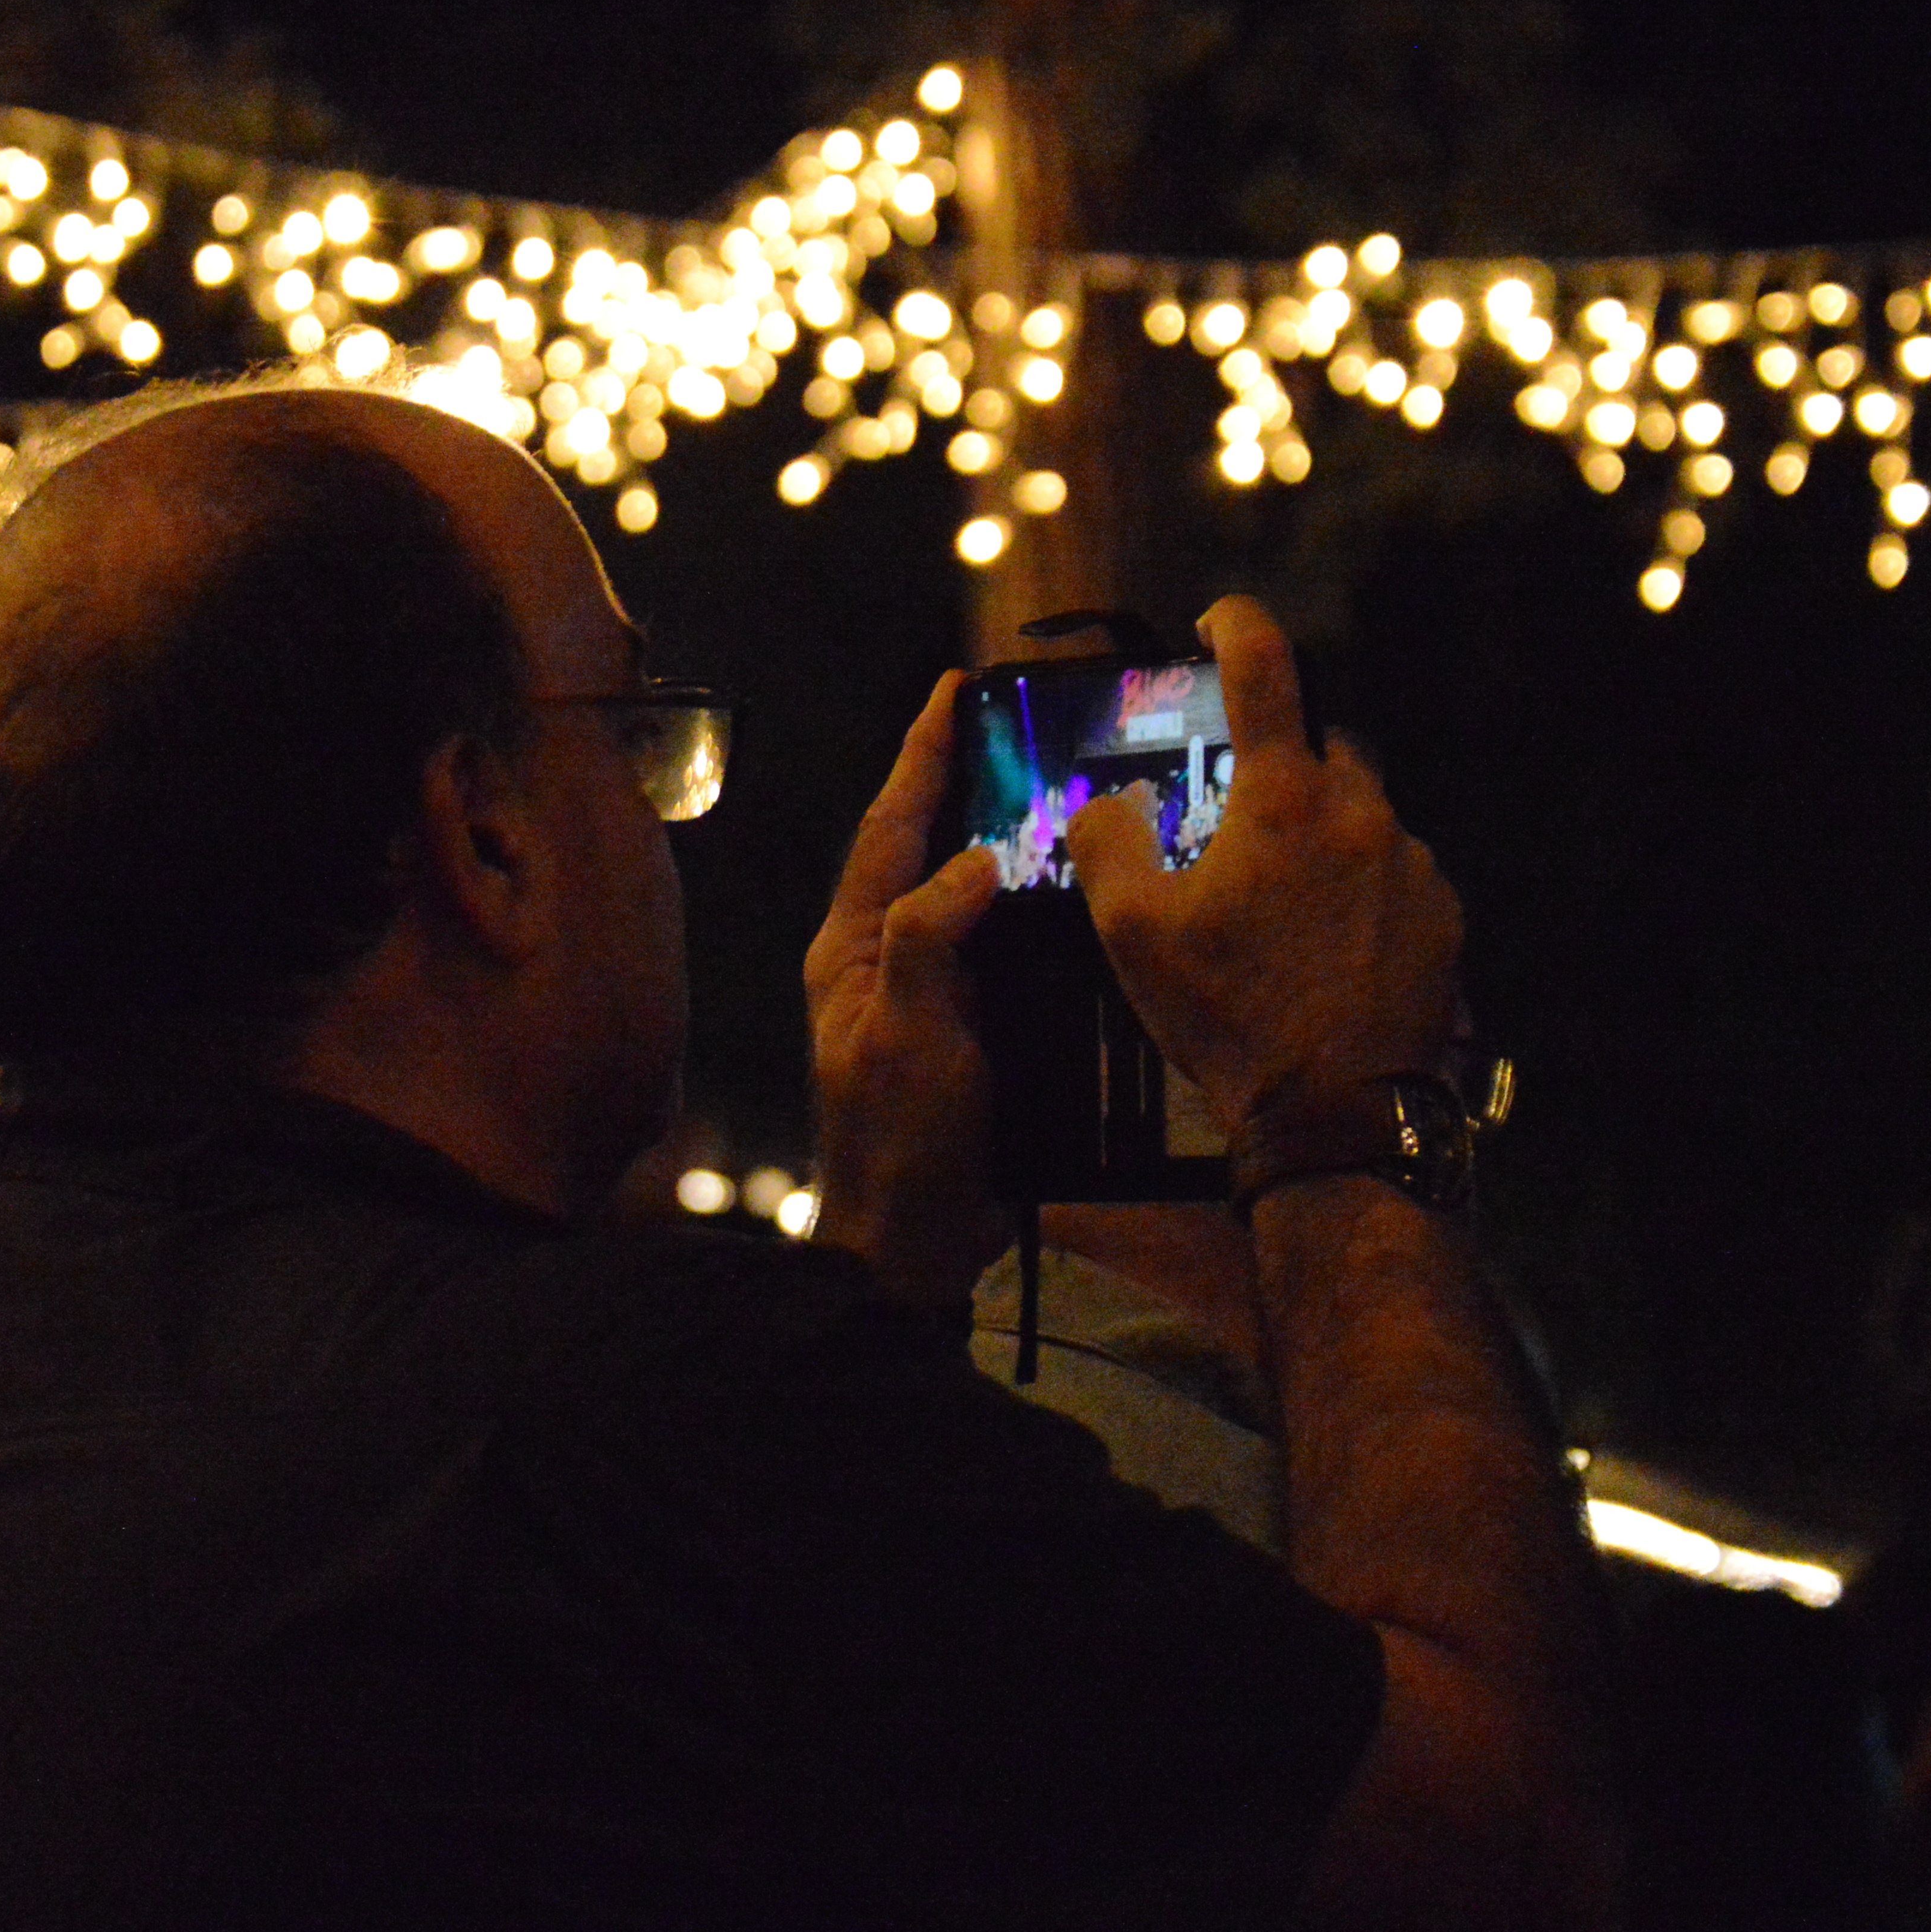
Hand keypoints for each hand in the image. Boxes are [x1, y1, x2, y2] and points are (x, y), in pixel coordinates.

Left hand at [804, 673, 1006, 1307]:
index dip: (923, 754)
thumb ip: (930, 934)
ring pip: (964, 892)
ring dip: (1006, 839)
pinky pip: (998, 947)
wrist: (912, 1243)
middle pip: (925, 845)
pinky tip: (1078, 894)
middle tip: (1017, 722)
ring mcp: (924, 995)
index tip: (955, 689)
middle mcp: (882, 959)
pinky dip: (1033, 911)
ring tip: (1060, 787)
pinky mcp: (963, 1030)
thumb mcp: (906, 1029)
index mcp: (852, 945)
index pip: (889, 825)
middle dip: (966, 781)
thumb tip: (976, 857)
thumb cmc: (897, 1141)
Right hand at [1066, 599, 1460, 1128]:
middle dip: (1280, 762)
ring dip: (1320, 837)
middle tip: (1236, 817)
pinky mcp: (1443, 914)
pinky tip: (1326, 945)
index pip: (1264, 668)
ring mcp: (1412, 862)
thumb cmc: (1231, 1017)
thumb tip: (1104, 802)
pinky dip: (1358, 889)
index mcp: (1283, 799)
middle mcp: (1360, 811)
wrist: (1338, 1110)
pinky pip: (1395, 873)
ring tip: (1280, 905)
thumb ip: (1107, 846)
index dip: (1237, 625)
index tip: (1219, 620)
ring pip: (1360, 815)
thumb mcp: (1134, 936)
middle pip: (1321, 746)